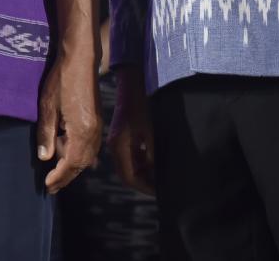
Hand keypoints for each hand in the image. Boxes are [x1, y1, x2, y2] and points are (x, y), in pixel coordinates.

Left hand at [37, 49, 101, 192]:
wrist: (81, 60)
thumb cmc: (61, 80)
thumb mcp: (47, 106)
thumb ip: (46, 133)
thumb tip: (45, 157)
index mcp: (82, 131)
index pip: (71, 162)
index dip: (60, 176)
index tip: (48, 186)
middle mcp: (94, 133)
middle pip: (81, 163)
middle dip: (66, 177)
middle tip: (51, 187)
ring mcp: (97, 127)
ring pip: (87, 156)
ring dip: (72, 167)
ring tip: (57, 175)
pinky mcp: (97, 121)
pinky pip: (90, 146)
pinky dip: (79, 155)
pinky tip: (69, 155)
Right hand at [106, 65, 154, 195]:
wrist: (133, 85)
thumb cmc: (144, 107)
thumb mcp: (152, 133)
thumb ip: (153, 156)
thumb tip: (159, 176)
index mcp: (120, 146)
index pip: (129, 177)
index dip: (145, 188)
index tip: (162, 192)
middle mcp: (114, 146)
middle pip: (126, 174)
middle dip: (144, 183)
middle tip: (163, 187)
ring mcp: (117, 141)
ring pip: (128, 166)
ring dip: (143, 173)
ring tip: (162, 176)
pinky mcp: (121, 136)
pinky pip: (129, 156)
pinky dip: (141, 163)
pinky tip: (155, 162)